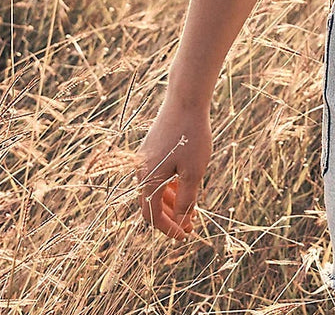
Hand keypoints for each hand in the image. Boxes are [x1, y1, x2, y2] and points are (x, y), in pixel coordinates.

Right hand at [133, 99, 212, 241]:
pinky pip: (158, 175)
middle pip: (151, 204)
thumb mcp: (194, 171)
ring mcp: (145, 159)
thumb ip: (186, 199)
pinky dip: (170, 185)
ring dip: (171, 201)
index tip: (184, 236)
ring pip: (155, 189)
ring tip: (191, 208)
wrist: (185, 99)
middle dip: (170, 217)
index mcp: (147, 180)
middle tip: (190, 225)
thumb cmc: (191, 135)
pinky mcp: (152, 148)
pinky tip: (185, 187)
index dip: (168, 229)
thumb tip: (180, 220)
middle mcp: (140, 172)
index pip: (152, 216)